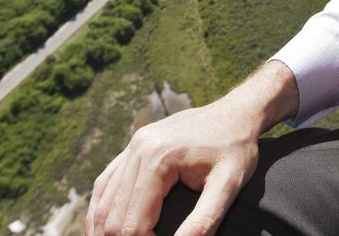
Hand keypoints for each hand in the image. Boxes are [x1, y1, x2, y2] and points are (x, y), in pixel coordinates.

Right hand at [86, 61, 298, 235]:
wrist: (236, 113)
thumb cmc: (236, 148)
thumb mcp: (229, 185)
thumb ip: (205, 220)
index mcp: (158, 158)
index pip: (134, 221)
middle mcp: (138, 149)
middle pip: (113, 213)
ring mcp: (133, 145)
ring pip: (104, 199)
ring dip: (104, 229)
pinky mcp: (134, 146)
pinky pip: (107, 181)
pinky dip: (102, 208)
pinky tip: (104, 226)